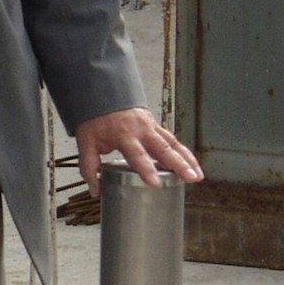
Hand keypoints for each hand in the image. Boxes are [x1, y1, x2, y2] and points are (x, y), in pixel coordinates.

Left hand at [73, 108, 202, 193]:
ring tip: (197, 176)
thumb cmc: (96, 118)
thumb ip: (89, 167)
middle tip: (189, 178)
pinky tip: (193, 166)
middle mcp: (141, 130)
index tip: (155, 182)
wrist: (102, 94)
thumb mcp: (86, 142)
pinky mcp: (156, 127)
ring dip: (187, 160)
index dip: (146, 168)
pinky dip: (185, 153)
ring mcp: (151, 127)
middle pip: (163, 149)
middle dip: (178, 165)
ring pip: (173, 144)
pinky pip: (174, 140)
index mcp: (123, 134)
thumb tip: (95, 190)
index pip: (136, 154)